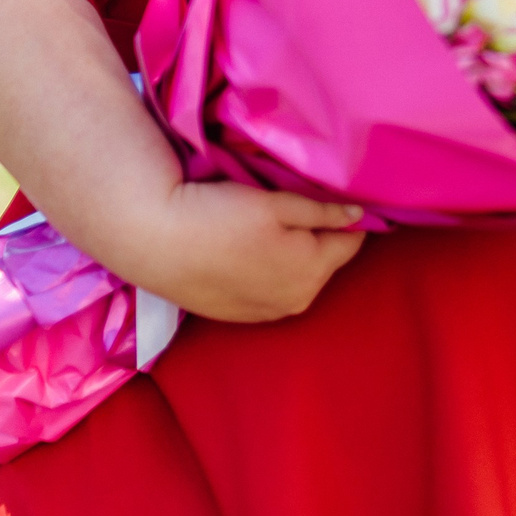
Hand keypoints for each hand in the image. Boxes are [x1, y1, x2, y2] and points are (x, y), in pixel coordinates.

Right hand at [138, 177, 367, 321]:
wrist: (155, 243)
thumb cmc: (220, 215)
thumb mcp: (276, 204)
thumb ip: (322, 212)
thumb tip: (361, 216)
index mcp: (312, 270)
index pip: (351, 242)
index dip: (348, 219)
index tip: (335, 198)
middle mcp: (296, 300)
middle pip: (325, 263)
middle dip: (320, 238)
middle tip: (295, 208)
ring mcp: (267, 313)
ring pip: (297, 279)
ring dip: (294, 257)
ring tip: (268, 229)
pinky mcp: (239, 316)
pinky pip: (270, 292)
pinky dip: (268, 273)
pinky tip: (247, 253)